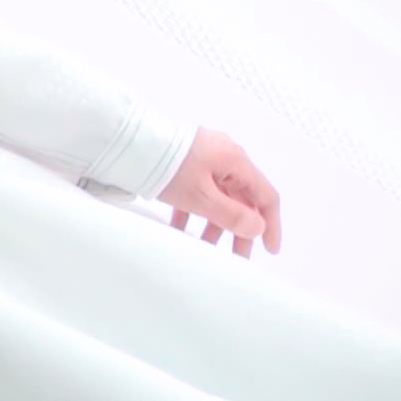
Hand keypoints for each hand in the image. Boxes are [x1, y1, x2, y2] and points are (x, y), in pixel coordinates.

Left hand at [157, 127, 282, 257]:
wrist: (130, 142)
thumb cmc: (169, 168)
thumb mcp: (201, 197)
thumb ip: (231, 215)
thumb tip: (257, 228)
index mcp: (236, 161)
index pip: (265, 196)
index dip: (271, 225)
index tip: (269, 250)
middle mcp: (225, 157)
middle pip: (241, 198)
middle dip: (239, 229)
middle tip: (237, 257)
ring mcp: (204, 157)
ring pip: (218, 196)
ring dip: (214, 222)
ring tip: (205, 247)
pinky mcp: (184, 161)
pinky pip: (197, 189)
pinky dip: (193, 210)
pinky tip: (180, 229)